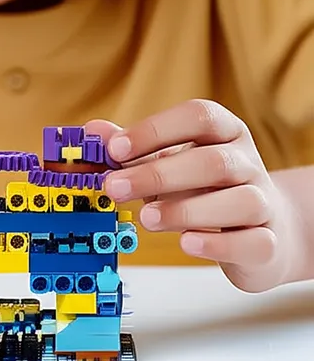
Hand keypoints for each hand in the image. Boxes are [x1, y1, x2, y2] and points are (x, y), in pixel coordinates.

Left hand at [86, 100, 302, 291]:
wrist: (257, 231)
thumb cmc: (201, 190)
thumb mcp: (165, 163)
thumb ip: (133, 149)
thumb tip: (92, 132)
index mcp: (224, 134)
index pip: (199, 117)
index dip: (155, 130)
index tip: (115, 150)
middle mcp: (248, 163)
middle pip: (213, 161)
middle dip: (158, 175)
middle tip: (115, 188)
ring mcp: (263, 203)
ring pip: (239, 200)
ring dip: (186, 210)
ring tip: (146, 218)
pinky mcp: (268, 243)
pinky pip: (254, 241)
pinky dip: (219, 244)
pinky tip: (187, 243)